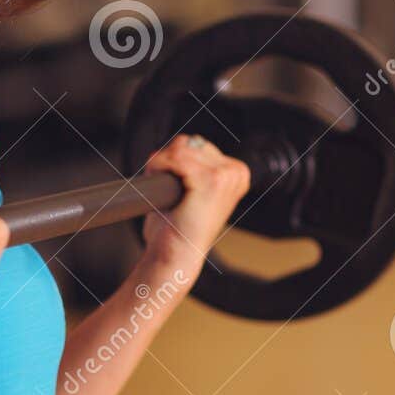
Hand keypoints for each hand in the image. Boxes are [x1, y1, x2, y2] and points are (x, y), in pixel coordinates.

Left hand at [139, 133, 251, 280]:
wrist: (175, 254)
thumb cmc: (178, 228)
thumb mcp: (192, 189)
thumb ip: (194, 164)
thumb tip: (186, 140)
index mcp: (236, 173)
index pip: (196, 145)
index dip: (176, 162)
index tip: (177, 189)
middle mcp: (235, 172)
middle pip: (188, 142)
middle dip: (169, 163)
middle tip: (169, 194)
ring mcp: (226, 175)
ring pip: (180, 148)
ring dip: (162, 167)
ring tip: (167, 195)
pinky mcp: (211, 179)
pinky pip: (174, 157)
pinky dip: (159, 168)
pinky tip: (164, 191)